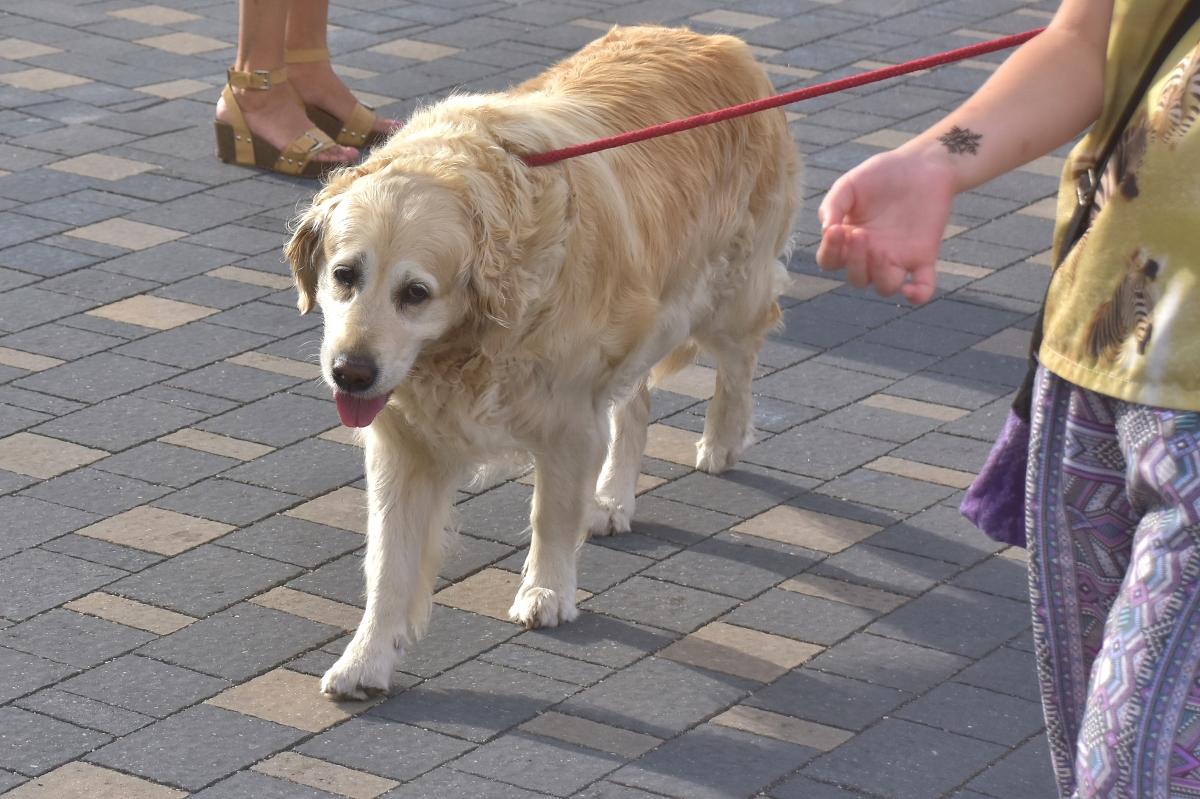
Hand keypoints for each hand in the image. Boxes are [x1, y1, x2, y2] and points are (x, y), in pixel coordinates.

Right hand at [816, 146, 956, 304]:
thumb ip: (833, 205)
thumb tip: (825, 230)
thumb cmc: (881, 174)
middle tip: (862, 234)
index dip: (829, 252)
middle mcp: (870, 255)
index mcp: (848, 240)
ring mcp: (898, 258)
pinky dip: (918, 295)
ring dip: (879, 275)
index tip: (836, 230)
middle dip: (855, 261)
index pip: (831, 261)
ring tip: (880, 251)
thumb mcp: (849, 184)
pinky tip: (910, 290)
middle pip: (857, 278)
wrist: (921, 164)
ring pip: (885, 287)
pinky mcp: (924, 256)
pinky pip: (923, 288)